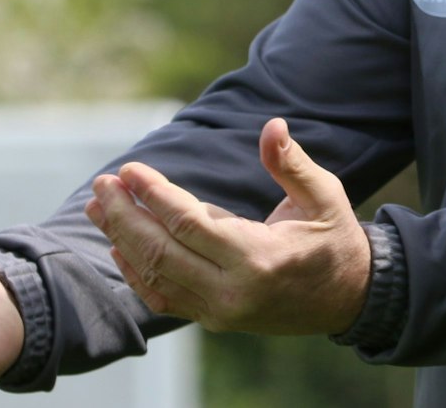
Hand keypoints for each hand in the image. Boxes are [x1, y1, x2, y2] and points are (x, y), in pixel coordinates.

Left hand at [88, 118, 372, 335]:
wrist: (347, 298)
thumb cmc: (335, 238)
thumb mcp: (325, 196)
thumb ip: (292, 164)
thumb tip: (272, 125)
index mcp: (260, 259)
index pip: (190, 224)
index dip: (155, 195)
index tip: (130, 169)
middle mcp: (233, 292)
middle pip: (161, 252)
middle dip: (126, 216)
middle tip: (103, 184)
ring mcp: (221, 311)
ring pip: (156, 276)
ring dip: (122, 240)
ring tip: (98, 207)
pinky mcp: (214, 319)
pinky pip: (163, 299)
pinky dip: (136, 274)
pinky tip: (118, 246)